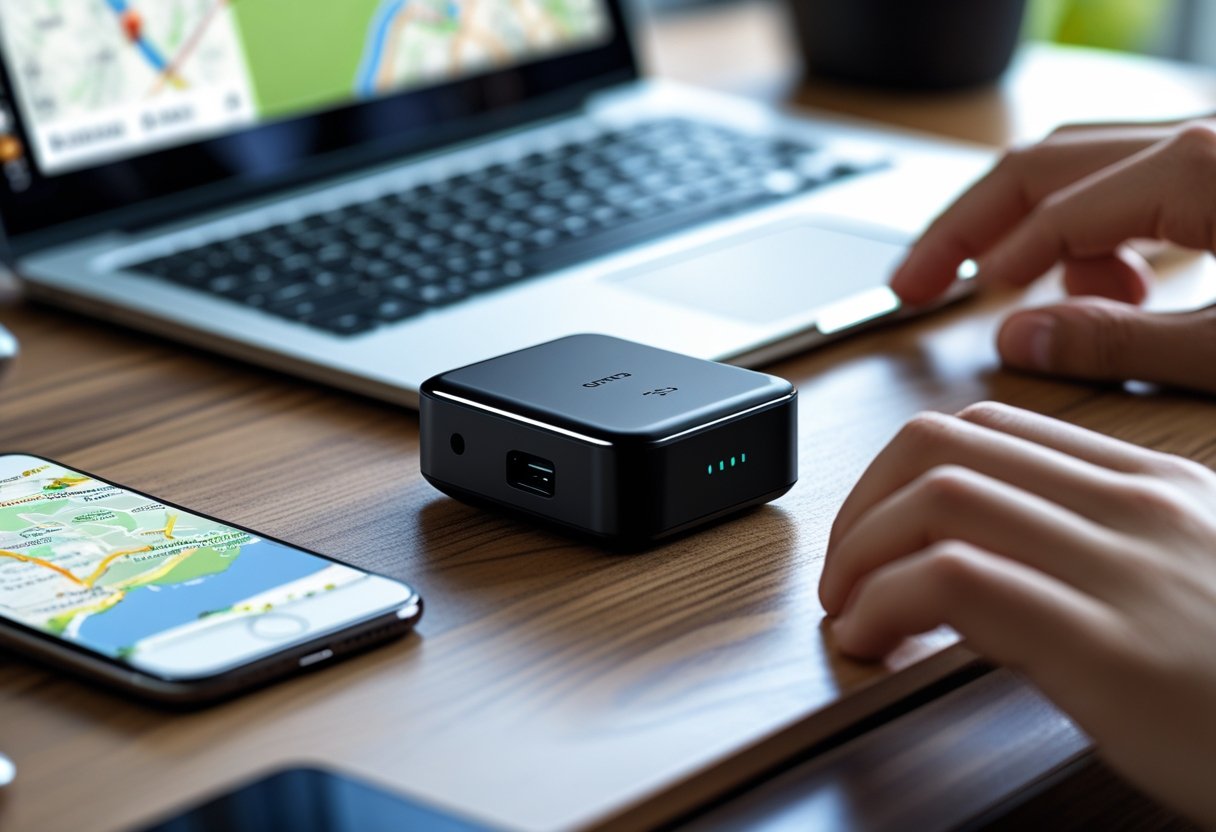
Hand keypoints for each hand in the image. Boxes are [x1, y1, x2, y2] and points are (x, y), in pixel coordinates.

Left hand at [820, 402, 1215, 825]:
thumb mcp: (1194, 587)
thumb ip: (1103, 551)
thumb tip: (983, 559)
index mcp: (1158, 487)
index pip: (987, 430)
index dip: (900, 473)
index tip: (874, 529)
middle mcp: (1140, 508)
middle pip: (944, 446)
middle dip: (862, 503)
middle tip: (845, 570)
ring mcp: (1128, 568)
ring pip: (939, 497)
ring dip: (859, 551)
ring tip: (849, 608)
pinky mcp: (1110, 648)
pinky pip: (954, 581)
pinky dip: (882, 603)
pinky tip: (872, 641)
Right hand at [890, 119, 1215, 392]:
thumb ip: (1123, 344)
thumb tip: (1018, 340)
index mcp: (1196, 169)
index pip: (1053, 215)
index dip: (989, 265)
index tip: (933, 301)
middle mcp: (1200, 135)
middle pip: (1042, 163)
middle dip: (968, 226)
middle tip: (913, 278)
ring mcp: (1212, 138)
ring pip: (1080, 161)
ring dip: (1032, 224)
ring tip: (1032, 293)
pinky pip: (1130, 169)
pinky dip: (1092, 219)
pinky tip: (1112, 278)